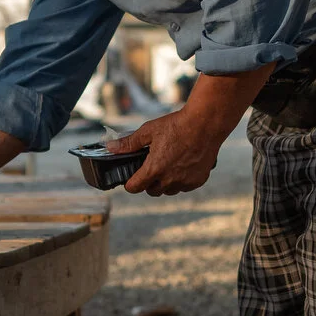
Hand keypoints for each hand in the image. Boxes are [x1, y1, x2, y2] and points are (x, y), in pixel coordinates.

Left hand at [103, 109, 226, 195]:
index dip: (130, 184)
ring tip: (167, 166)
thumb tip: (110, 148)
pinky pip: (184, 187)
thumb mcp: (149, 131)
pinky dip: (181, 180)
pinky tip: (182, 166)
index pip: (135, 188)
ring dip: (165, 183)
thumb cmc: (177, 125)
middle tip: (151, 168)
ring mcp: (185, 182)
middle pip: (152, 191)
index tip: (131, 178)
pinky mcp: (198, 181)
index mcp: (154, 168)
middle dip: (149, 182)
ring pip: (169, 191)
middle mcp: (169, 179)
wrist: (205, 124)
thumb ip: (129, 143)